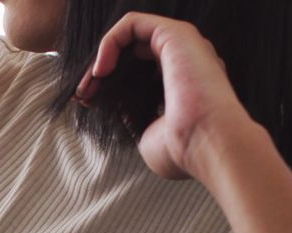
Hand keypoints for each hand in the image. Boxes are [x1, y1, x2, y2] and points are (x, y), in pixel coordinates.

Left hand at [75, 12, 253, 180]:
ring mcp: (182, 44)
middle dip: (100, 71)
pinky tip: (101, 69)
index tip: (88, 104)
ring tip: (89, 84)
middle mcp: (185, 60)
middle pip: (130, 53)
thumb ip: (135, 121)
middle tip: (83, 95)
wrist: (207, 143)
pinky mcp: (175, 33)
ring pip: (129, 36)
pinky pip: (132, 23)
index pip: (137, 71)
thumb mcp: (147, 137)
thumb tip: (121, 113)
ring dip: (101, 57)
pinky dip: (110, 41)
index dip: (108, 84)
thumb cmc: (182, 149)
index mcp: (182, 83)